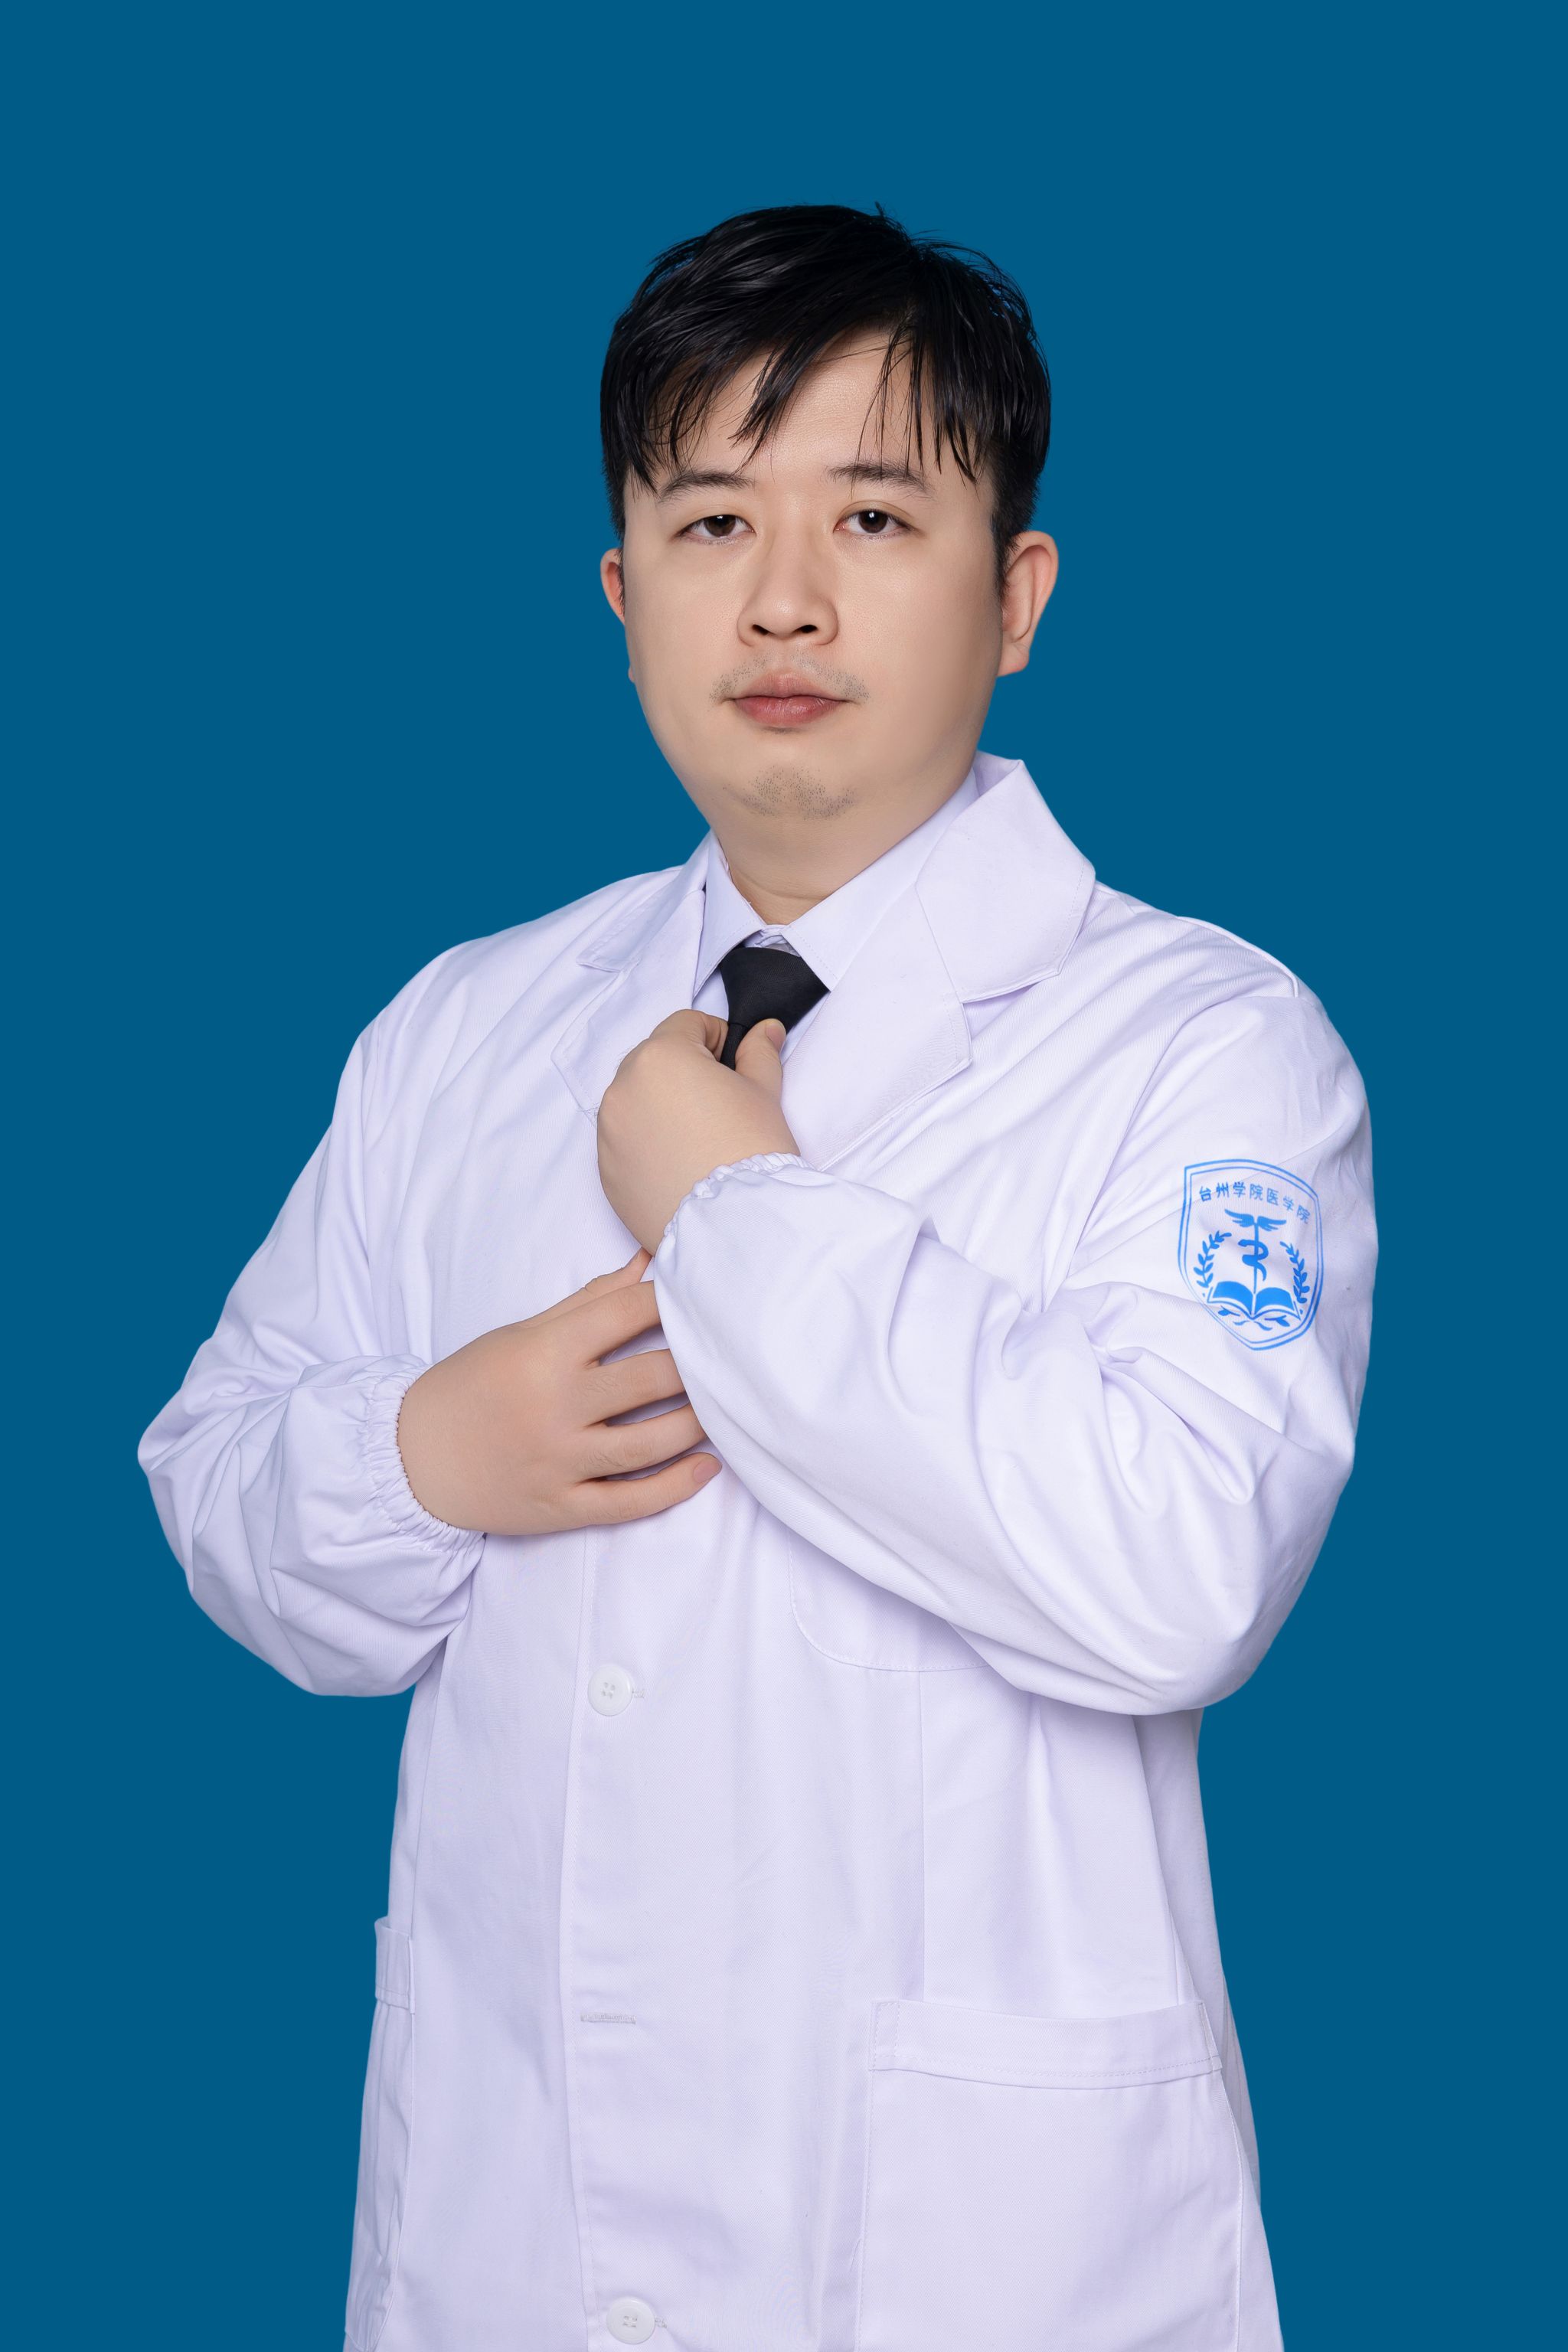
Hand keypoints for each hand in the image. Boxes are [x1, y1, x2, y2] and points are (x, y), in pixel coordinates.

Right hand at [395, 1249, 719, 1533]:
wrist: (413, 1459)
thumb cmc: (472, 1386)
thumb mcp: (521, 1335)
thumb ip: (588, 1303)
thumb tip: (645, 1263)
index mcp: (543, 1353)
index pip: (625, 1314)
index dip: (672, 1300)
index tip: (705, 1295)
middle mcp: (554, 1406)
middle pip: (651, 1379)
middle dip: (698, 1364)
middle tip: (732, 1354)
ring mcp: (559, 1462)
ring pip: (649, 1444)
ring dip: (697, 1424)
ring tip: (726, 1408)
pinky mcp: (561, 1507)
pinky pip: (629, 1503)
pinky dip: (674, 1488)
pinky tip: (707, 1467)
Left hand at [597, 1009, 798, 1252]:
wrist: (733, 1227)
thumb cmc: (751, 1152)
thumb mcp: (764, 1093)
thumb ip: (759, 1052)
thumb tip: (765, 1030)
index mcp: (660, 1056)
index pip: (686, 1023)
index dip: (717, 1038)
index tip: (733, 1064)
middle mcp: (622, 1087)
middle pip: (653, 1058)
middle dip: (684, 1070)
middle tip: (719, 1104)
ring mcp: (608, 1131)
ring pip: (635, 1099)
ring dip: (661, 1105)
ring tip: (698, 1138)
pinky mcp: (605, 1170)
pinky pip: (624, 1139)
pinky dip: (646, 1141)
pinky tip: (680, 1163)